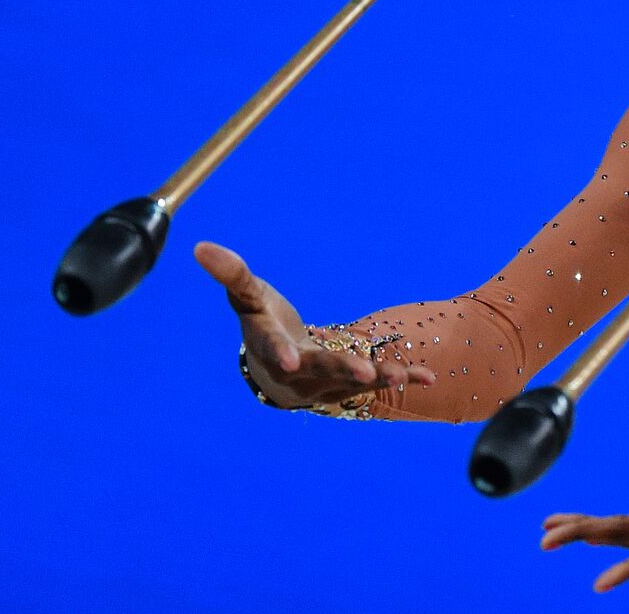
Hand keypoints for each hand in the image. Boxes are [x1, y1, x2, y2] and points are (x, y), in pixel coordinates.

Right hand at [194, 241, 434, 407]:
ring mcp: (328, 382)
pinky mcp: (354, 383)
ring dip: (378, 378)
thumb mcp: (249, 299)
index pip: (272, 350)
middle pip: (321, 370)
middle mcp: (300, 372)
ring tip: (400, 376)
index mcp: (270, 347)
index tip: (287, 360)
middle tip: (361, 371)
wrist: (282, 371)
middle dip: (341, 370)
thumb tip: (200, 246)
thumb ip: (232, 275)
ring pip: (354, 383)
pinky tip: (429, 377)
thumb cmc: (264, 325)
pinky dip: (404, 378)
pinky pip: (379, 382)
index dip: (279, 353)